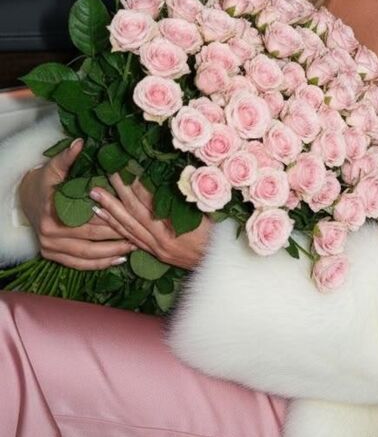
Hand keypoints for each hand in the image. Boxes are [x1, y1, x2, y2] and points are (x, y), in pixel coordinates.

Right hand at [17, 139, 136, 269]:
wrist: (25, 199)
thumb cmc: (45, 181)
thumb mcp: (54, 168)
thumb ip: (67, 157)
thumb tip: (80, 142)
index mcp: (51, 210)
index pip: (86, 216)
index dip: (110, 216)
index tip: (131, 215)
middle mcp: (48, 232)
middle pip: (90, 237)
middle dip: (116, 235)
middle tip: (140, 233)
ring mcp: (49, 247)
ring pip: (86, 255)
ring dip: (112, 253)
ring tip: (134, 247)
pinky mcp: (51, 256)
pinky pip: (78, 265)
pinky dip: (99, 264)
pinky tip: (118, 260)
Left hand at [89, 174, 212, 271]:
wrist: (224, 268)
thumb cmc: (222, 238)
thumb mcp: (211, 215)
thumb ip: (193, 199)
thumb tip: (177, 177)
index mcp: (177, 227)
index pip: (151, 201)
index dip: (137, 184)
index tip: (126, 167)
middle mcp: (163, 239)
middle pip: (135, 212)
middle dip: (118, 193)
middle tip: (103, 176)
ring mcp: (158, 248)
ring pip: (129, 228)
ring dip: (110, 211)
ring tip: (94, 197)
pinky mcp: (157, 254)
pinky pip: (132, 240)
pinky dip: (117, 228)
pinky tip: (105, 219)